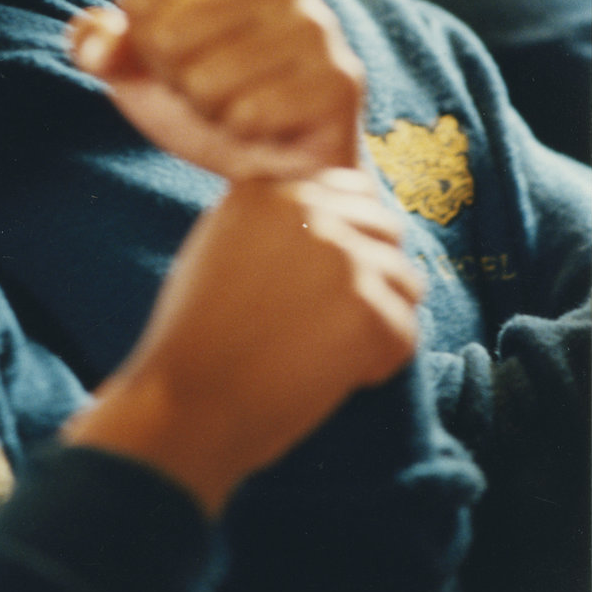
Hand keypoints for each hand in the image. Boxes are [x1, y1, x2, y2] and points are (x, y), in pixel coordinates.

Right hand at [64, 168, 421, 514]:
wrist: (186, 404)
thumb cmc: (197, 338)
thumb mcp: (219, 245)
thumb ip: (275, 218)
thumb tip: (341, 211)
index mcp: (269, 188)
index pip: (351, 189)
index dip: (351, 239)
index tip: (323, 285)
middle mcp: (307, 207)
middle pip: (386, 229)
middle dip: (371, 278)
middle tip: (328, 325)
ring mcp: (342, 255)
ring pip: (405, 280)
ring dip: (379, 320)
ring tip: (327, 352)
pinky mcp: (366, 307)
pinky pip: (405, 332)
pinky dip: (376, 364)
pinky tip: (329, 377)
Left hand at [70, 0, 364, 180]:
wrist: (280, 169)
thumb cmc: (210, 104)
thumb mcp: (141, 72)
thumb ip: (102, 46)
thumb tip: (98, 44)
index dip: (143, 45)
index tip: (182, 59)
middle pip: (167, 36)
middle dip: (176, 79)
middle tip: (213, 90)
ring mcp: (318, 26)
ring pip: (205, 80)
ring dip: (211, 110)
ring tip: (243, 107)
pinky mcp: (340, 80)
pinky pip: (248, 116)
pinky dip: (246, 134)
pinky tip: (271, 128)